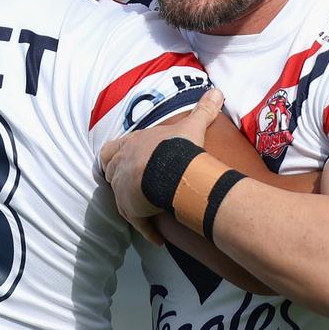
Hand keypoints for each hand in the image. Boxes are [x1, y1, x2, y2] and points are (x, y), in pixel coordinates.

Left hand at [99, 88, 225, 244]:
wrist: (171, 171)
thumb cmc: (177, 147)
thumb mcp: (191, 126)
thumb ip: (202, 110)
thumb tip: (217, 91)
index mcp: (131, 145)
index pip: (111, 150)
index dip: (113, 156)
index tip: (116, 161)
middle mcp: (122, 166)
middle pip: (111, 174)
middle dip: (119, 181)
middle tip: (133, 189)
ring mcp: (124, 190)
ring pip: (121, 199)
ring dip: (132, 205)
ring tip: (146, 211)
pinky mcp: (131, 209)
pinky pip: (137, 222)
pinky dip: (146, 229)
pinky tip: (157, 238)